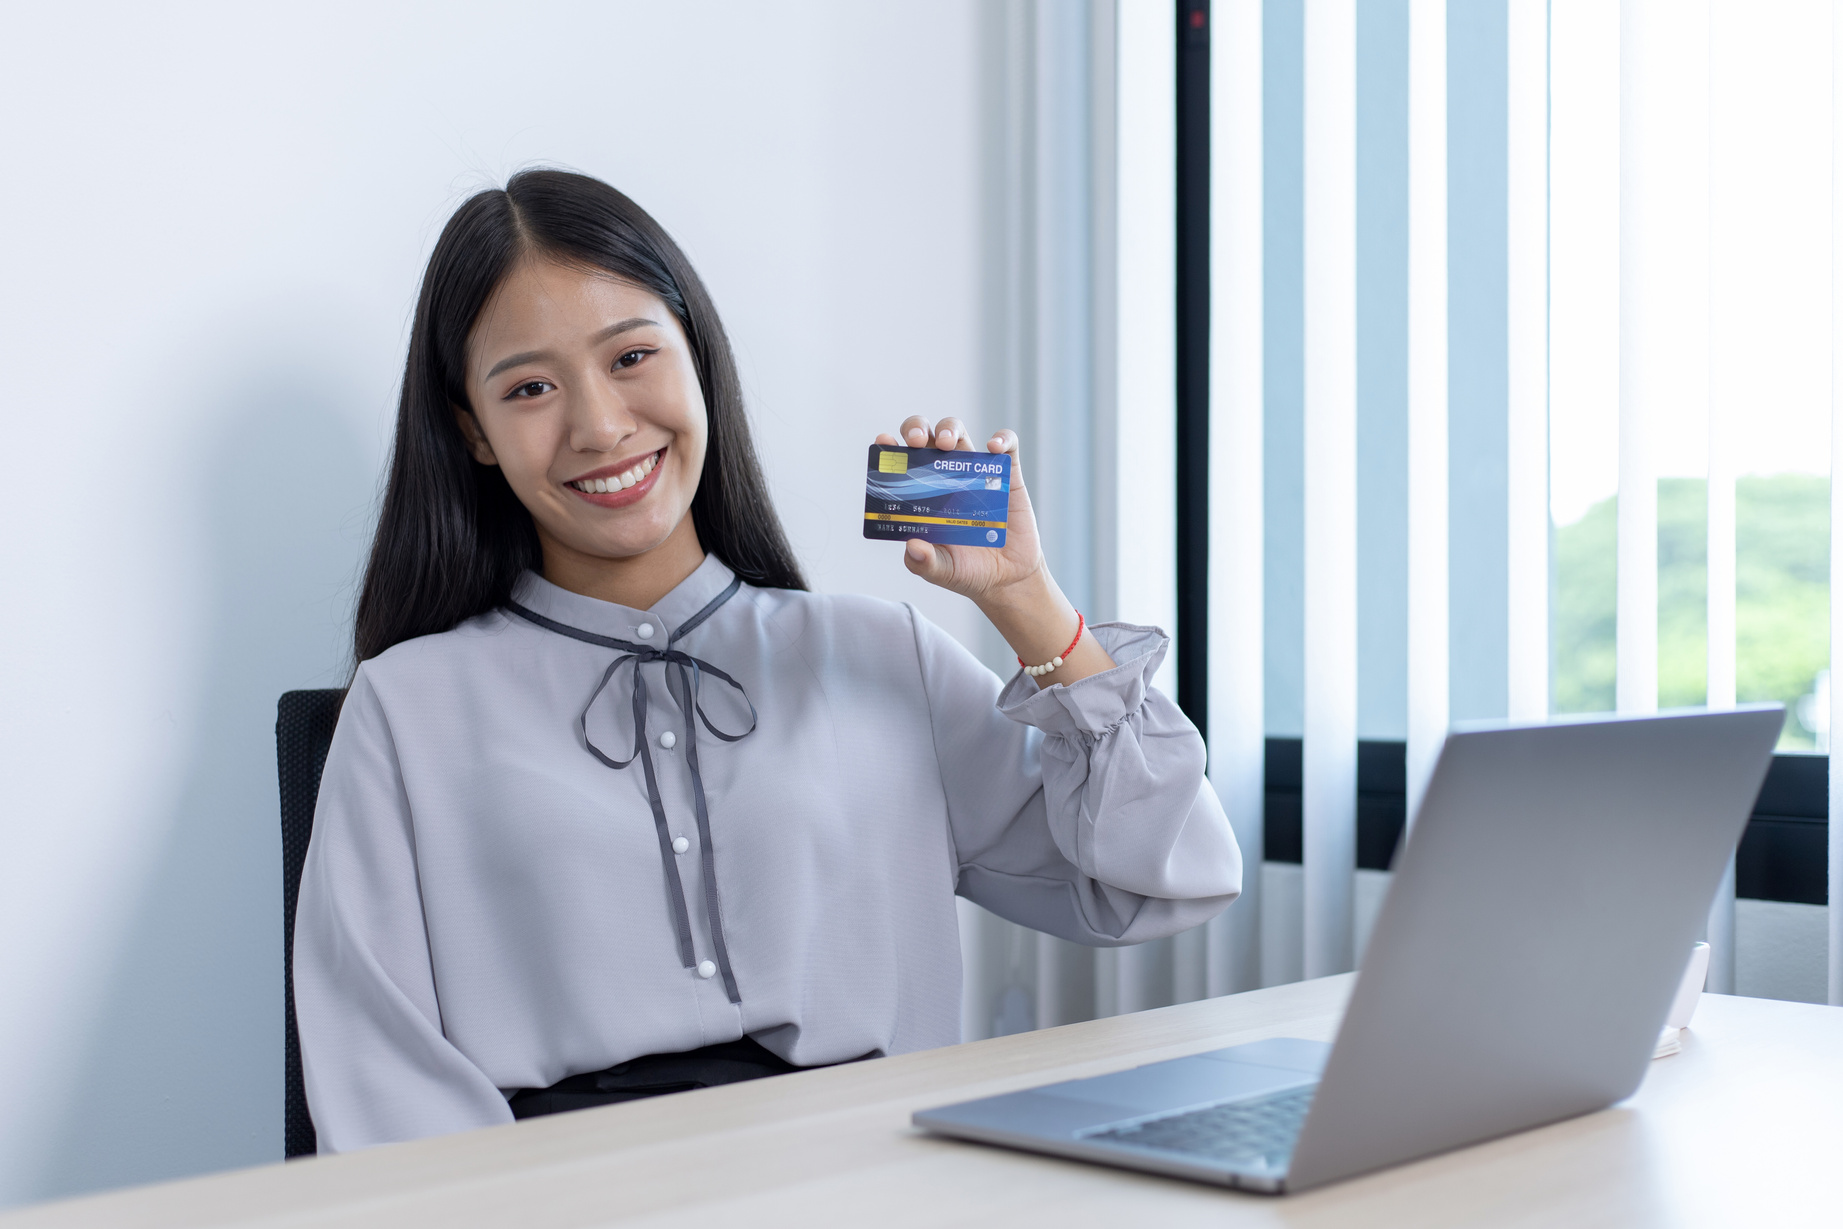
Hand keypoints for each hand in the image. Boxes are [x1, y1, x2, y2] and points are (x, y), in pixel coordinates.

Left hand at [874, 417, 1043, 602]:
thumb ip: (924, 563)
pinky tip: (994, 448)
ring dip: (950, 427)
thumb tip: (912, 547)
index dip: (890, 449)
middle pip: (926, 437)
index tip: (884, 444)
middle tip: (916, 441)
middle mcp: (945, 476)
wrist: (1008, 578)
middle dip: (917, 429)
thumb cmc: (968, 570)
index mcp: (922, 494)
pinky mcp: (1007, 475)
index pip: (901, 463)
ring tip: (948, 442)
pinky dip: (1002, 439)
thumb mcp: (942, 571)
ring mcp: (975, 472)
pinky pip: (1006, 447)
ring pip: (958, 432)